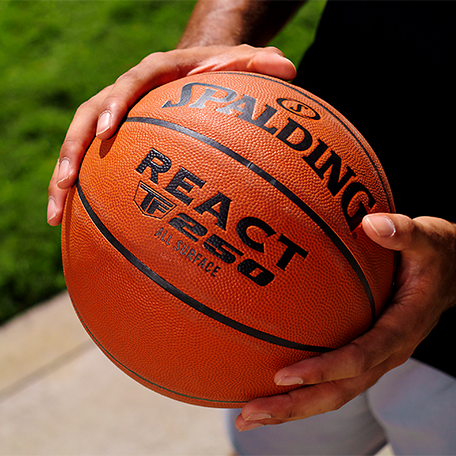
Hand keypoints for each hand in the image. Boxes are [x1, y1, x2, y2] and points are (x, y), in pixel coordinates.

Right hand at [47, 45, 295, 225]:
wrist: (195, 70)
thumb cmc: (220, 72)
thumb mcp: (243, 63)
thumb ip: (260, 65)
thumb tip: (289, 69)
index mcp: (155, 74)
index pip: (131, 82)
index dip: (115, 104)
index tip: (108, 131)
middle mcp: (127, 94)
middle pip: (89, 117)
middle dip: (74, 149)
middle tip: (67, 182)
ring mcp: (118, 119)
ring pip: (80, 145)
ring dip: (65, 177)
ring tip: (55, 215)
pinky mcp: (117, 142)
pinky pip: (93, 165)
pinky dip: (82, 192)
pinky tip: (75, 224)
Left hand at [236, 213, 455, 430]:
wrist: (448, 273)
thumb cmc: (433, 256)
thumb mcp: (426, 239)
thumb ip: (404, 232)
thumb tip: (373, 223)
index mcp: (401, 329)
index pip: (361, 357)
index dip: (324, 369)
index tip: (283, 375)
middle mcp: (386, 352)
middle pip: (339, 391)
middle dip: (294, 406)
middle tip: (249, 415)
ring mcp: (374, 358)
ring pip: (333, 394)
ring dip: (291, 408)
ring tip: (248, 416)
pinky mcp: (364, 354)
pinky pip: (332, 379)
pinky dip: (302, 390)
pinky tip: (269, 388)